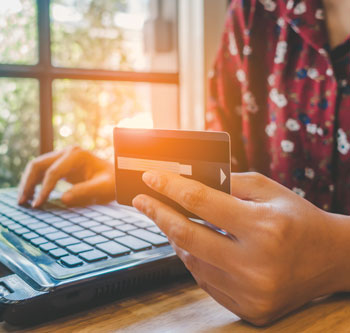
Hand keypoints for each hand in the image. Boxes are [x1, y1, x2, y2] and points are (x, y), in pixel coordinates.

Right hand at [18, 146, 114, 207]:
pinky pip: (43, 171)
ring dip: (28, 182)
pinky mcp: (62, 164)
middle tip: (22, 202)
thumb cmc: (113, 181)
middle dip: (28, 183)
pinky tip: (31, 195)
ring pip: (37, 166)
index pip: (53, 172)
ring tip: (23, 201)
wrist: (118, 177)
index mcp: (77, 155)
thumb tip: (63, 199)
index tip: (38, 205)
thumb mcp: (103, 188)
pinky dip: (35, 182)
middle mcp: (68, 152)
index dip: (44, 189)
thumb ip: (85, 191)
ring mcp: (64, 156)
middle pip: (38, 164)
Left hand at [132, 171, 349, 325]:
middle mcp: (255, 264)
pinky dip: (192, 258)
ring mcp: (250, 292)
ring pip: (192, 260)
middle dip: (159, 214)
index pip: (202, 202)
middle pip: (188, 235)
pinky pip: (204, 280)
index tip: (150, 178)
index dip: (171, 187)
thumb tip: (188, 181)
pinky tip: (190, 243)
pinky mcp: (248, 309)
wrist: (330, 259)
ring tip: (168, 218)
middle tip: (142, 200)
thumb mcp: (267, 190)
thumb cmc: (298, 218)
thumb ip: (227, 184)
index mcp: (263, 228)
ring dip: (175, 237)